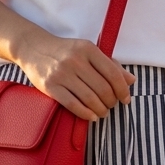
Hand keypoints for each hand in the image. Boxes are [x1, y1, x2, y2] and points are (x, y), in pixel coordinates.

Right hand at [15, 31, 134, 121]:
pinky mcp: (51, 86)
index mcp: (88, 49)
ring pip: (90, 99)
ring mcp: (62, 74)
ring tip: (103, 112)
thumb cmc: (65, 51)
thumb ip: (110, 65)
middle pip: (103, 89)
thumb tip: (131, 80)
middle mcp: (75, 60)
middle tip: (111, 105)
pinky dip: (86, 114)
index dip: (123, 90)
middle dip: (111, 102)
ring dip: (101, 110)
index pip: (113, 74)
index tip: (125, 99)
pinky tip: (92, 116)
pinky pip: (73, 105)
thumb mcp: (88, 51)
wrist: (33, 48)